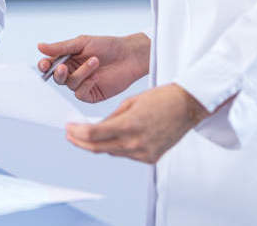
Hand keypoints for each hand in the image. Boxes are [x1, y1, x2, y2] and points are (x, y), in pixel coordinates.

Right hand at [37, 32, 150, 102]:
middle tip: (64, 67)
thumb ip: (61, 47)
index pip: (50, 65)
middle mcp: (73, 73)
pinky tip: (96, 76)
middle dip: (58, 73)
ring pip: (70, 84)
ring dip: (80, 73)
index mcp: (67, 59)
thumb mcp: (82, 43)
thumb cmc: (108, 46)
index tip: (45, 64)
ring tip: (95, 61)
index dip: (45, 65)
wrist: (130, 55)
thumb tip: (39, 46)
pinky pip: (80, 94)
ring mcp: (82, 84)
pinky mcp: (92, 94)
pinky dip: (86, 85)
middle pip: (56, 77)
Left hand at [65, 83, 208, 163]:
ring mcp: (144, 153)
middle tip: (70, 135)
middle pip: (98, 147)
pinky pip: (126, 154)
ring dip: (98, 145)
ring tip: (86, 136)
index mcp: (129, 125)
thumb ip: (111, 117)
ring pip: (112, 152)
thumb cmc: (161, 98)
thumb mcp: (131, 102)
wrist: (188, 106)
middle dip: (81, 141)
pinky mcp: (150, 157)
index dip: (77, 133)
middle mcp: (135, 143)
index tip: (68, 128)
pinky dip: (116, 147)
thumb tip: (95, 127)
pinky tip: (111, 139)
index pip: (93, 134)